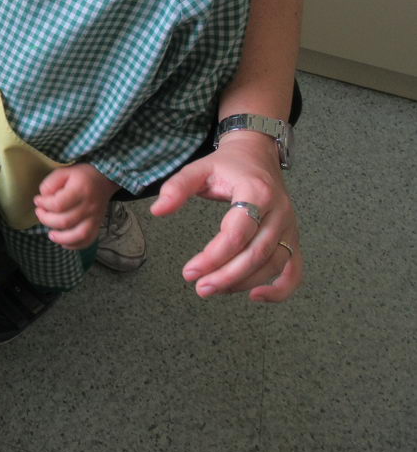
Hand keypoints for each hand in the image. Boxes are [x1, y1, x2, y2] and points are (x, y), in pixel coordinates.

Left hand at [33, 164, 118, 248]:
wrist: (104, 179)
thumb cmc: (82, 175)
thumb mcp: (64, 172)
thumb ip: (50, 183)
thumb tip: (42, 198)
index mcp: (80, 190)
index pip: (58, 204)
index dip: (44, 205)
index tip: (37, 200)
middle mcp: (89, 206)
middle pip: (65, 221)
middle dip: (47, 219)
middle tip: (40, 212)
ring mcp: (95, 217)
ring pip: (78, 235)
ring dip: (61, 238)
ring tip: (50, 234)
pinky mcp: (97, 224)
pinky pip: (88, 240)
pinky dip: (75, 245)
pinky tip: (64, 242)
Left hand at [150, 131, 301, 301]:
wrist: (258, 154)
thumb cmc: (228, 165)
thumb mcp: (199, 168)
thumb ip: (177, 187)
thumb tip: (157, 210)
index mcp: (257, 192)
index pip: (237, 234)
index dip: (213, 256)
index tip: (189, 271)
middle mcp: (279, 212)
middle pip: (256, 253)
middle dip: (226, 276)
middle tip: (200, 287)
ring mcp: (289, 227)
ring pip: (272, 264)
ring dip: (243, 283)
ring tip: (214, 289)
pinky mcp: (292, 238)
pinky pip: (294, 269)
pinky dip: (281, 289)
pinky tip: (256, 297)